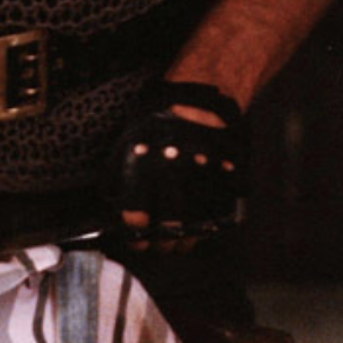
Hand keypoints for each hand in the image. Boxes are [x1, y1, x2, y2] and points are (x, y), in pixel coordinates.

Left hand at [109, 82, 246, 251]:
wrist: (197, 96)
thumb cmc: (156, 123)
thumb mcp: (126, 143)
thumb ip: (116, 178)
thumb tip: (113, 212)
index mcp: (144, 164)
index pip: (136, 217)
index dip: (136, 236)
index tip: (138, 240)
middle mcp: (174, 172)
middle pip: (169, 230)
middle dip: (162, 244)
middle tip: (160, 246)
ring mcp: (205, 176)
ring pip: (197, 228)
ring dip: (187, 242)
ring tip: (180, 243)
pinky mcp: (229, 177)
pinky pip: (221, 214)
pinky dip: (211, 226)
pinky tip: (201, 227)